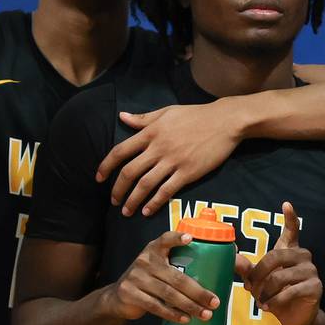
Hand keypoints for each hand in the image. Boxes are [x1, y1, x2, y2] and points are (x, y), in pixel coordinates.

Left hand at [95, 101, 245, 215]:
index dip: (106, 166)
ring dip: (133, 200)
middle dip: (118, 189)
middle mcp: (158, 148)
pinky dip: (155, 203)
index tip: (99, 178)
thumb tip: (122, 117)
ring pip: (146, 184)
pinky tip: (147, 211)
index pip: (120, 151)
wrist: (225, 121)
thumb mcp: (167, 112)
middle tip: (113, 202)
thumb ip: (143, 118)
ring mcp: (173, 161)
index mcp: (150, 132)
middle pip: (130, 172)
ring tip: (126, 211)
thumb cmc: (196, 115)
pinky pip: (167, 190)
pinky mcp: (188, 172)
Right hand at [107, 231, 219, 323]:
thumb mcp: (158, 266)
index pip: (165, 239)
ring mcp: (136, 277)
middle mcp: (145, 261)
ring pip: (168, 294)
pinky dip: (172, 314)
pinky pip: (156, 306)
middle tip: (214, 302)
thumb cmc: (149, 280)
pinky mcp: (130, 294)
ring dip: (189, 306)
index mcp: (154, 250)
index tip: (190, 238)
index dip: (177, 238)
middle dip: (198, 292)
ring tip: (205, 314)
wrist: (119, 296)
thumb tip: (217, 272)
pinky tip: (185, 319)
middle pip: (176, 277)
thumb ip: (178, 265)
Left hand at [235, 202, 320, 324]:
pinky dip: (275, 301)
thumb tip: (230, 254)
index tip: (286, 205)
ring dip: (265, 292)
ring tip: (260, 301)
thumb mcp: (259, 280)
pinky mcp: (315, 286)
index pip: (292, 231)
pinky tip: (269, 306)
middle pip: (274, 257)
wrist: (295, 317)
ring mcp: (311, 271)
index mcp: (290, 251)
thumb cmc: (277, 294)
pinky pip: (289, 291)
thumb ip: (247, 267)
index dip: (290, 218)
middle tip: (249, 288)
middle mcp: (303, 257)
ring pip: (280, 277)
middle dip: (258, 275)